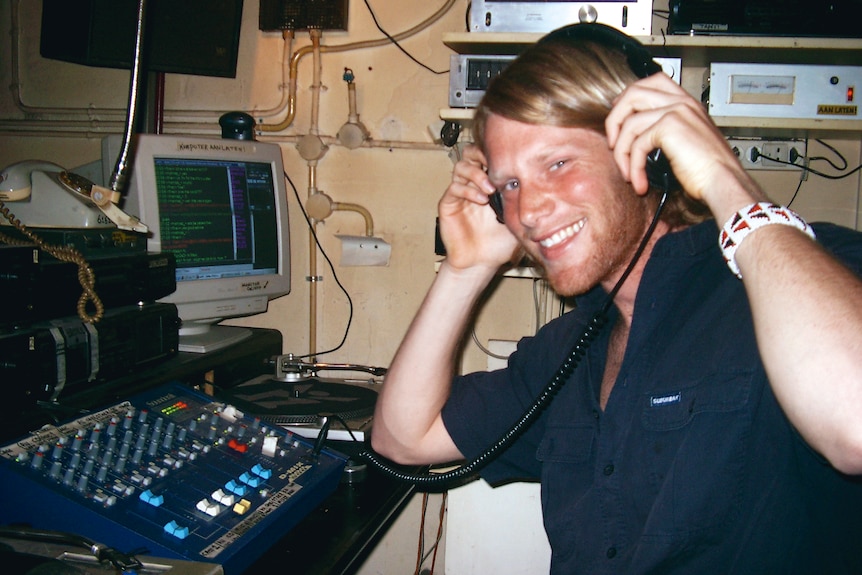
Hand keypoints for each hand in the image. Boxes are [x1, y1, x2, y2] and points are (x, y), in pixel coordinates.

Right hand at [438, 145, 520, 269]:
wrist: (481, 262)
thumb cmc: (499, 243)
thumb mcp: (517, 217)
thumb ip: (521, 199)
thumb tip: (535, 181)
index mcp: (489, 183)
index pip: (487, 156)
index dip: (495, 153)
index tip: (511, 159)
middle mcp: (473, 184)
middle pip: (470, 153)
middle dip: (482, 156)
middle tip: (496, 166)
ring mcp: (459, 193)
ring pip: (461, 167)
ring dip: (476, 174)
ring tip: (489, 188)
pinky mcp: (448, 204)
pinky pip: (454, 188)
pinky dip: (468, 190)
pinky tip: (481, 200)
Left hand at [605, 73, 764, 217]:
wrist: (723, 181)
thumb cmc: (708, 169)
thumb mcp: (687, 142)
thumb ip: (666, 131)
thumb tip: (637, 136)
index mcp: (687, 102)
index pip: (653, 81)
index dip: (628, 96)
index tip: (620, 117)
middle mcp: (681, 102)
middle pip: (632, 93)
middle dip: (614, 120)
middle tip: (613, 145)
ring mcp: (676, 111)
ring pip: (629, 123)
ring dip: (621, 153)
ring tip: (628, 174)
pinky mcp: (669, 127)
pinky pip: (637, 144)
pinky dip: (633, 167)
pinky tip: (639, 181)